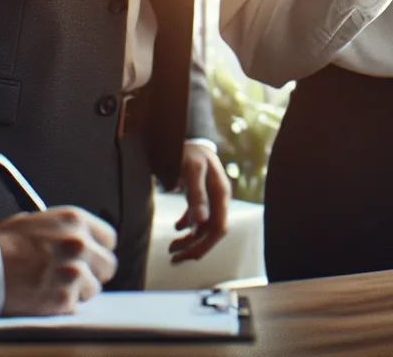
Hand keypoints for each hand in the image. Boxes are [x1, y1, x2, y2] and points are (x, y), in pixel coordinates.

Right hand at [0, 206, 117, 315]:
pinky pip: (75, 306)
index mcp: (75, 220)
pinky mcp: (64, 297)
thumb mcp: (35, 221)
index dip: (98, 249)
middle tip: (75, 276)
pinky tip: (44, 296)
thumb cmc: (4, 245)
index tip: (90, 257)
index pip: (109, 238)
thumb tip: (81, 236)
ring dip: (77, 290)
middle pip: (108, 264)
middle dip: (94, 272)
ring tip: (53, 286)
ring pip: (94, 288)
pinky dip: (63, 305)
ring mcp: (73, 271)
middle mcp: (79, 243)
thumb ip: (63, 228)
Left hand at [170, 142, 229, 263]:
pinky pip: (199, 218)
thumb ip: (196, 195)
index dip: (203, 245)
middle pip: (211, 232)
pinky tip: (178, 229)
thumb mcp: (191, 171)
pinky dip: (189, 227)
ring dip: (190, 239)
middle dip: (194, 246)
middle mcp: (219, 199)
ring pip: (204, 227)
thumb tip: (200, 222)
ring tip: (172, 247)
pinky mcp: (203, 196)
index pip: (218, 229)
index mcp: (220, 194)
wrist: (187, 136)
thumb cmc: (189, 152)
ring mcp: (212, 198)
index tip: (184, 254)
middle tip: (174, 256)